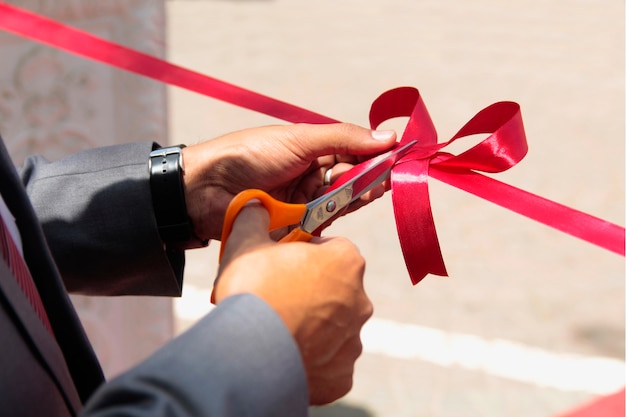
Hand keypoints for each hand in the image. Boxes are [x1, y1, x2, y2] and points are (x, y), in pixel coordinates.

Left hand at [181, 123, 395, 240]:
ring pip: (342, 202)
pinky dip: (339, 217)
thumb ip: (344, 139)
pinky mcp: (297, 228)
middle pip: (351, 178)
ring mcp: (304, 203)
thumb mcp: (299, 139)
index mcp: (310, 150)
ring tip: (376, 188)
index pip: (352, 151)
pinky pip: (326, 225)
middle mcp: (310, 176)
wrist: (204, 190)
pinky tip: (353, 207)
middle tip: (389, 176)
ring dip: (359, 195)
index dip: (374, 153)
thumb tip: (388, 137)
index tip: (398, 154)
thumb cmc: (249, 155)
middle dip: (370, 176)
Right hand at [214, 204, 372, 404]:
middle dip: (312, 292)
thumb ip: (255, 217)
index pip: (334, 249)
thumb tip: (255, 205)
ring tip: (278, 331)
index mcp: (346, 262)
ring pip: (334, 329)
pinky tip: (286, 358)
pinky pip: (329, 365)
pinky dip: (312, 362)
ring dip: (313, 328)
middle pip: (336, 290)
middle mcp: (360, 300)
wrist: (247, 353)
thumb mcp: (246, 242)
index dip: (307, 254)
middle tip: (278, 298)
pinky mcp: (342, 377)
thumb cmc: (252, 289)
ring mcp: (353, 341)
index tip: (284, 263)